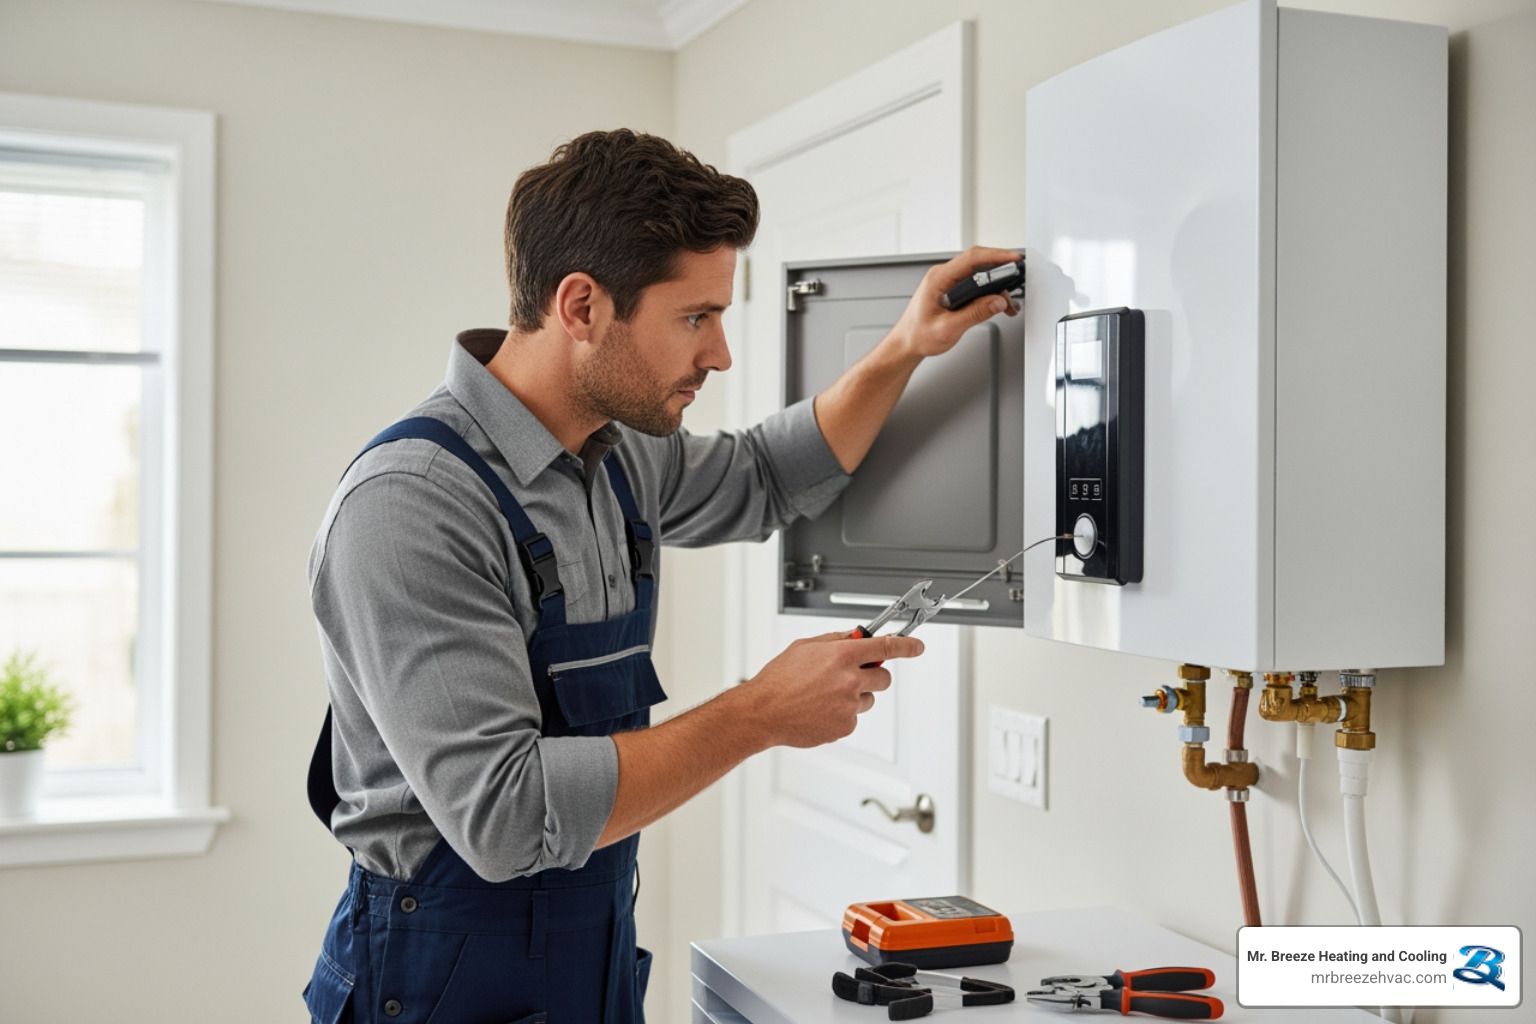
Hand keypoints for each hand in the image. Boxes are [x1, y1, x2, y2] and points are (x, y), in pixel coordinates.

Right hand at [742, 631, 924, 747]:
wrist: (764, 712)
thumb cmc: (779, 680)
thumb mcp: (805, 647)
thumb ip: (835, 640)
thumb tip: (855, 637)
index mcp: (842, 655)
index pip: (886, 646)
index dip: (907, 646)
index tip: (917, 646)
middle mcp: (850, 680)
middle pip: (884, 677)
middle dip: (872, 675)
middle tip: (851, 676)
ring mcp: (849, 705)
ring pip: (869, 699)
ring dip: (856, 696)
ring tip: (825, 696)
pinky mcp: (845, 726)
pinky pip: (854, 717)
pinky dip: (842, 714)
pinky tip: (820, 710)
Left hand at [886, 245, 1022, 359]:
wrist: (907, 343)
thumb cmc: (918, 335)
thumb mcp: (948, 328)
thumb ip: (974, 314)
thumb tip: (997, 302)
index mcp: (938, 279)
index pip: (971, 258)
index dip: (996, 256)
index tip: (1013, 259)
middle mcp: (943, 276)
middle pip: (979, 264)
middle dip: (1001, 273)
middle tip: (1016, 285)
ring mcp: (948, 282)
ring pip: (979, 276)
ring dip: (996, 287)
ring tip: (1007, 305)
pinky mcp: (953, 290)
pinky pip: (976, 285)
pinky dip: (989, 293)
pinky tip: (997, 305)